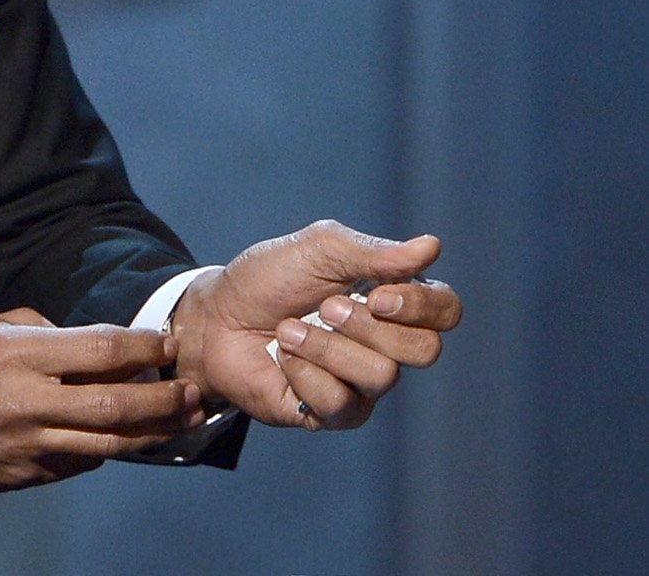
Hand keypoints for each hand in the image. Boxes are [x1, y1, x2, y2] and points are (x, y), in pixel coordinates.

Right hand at [0, 309, 203, 496]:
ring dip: (152, 433)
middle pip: (115, 404)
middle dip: (163, 399)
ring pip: (108, 445)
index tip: (166, 342)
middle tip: (192, 391)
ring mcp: (27, 445)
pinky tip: (126, 439)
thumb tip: (93, 347)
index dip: (142, 346)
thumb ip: (44, 334)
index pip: (98, 349)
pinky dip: (108, 451)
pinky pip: (80, 464)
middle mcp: (26, 401)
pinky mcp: (26, 475)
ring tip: (182, 421)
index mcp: (16, 354)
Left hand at [173, 220, 461, 431]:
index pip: (446, 310)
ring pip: (381, 376)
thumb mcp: (316, 250)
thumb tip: (432, 247)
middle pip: (425, 350)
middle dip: (368, 326)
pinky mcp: (336, 413)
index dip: (421, 306)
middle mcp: (388, 345)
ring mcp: (364, 384)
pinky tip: (283, 361)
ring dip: (324, 346)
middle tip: (325, 307)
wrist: (214, 318)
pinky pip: (341, 403)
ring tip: (287, 330)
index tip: (377, 294)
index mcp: (392, 300)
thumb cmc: (266, 280)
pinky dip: (303, 374)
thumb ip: (373, 253)